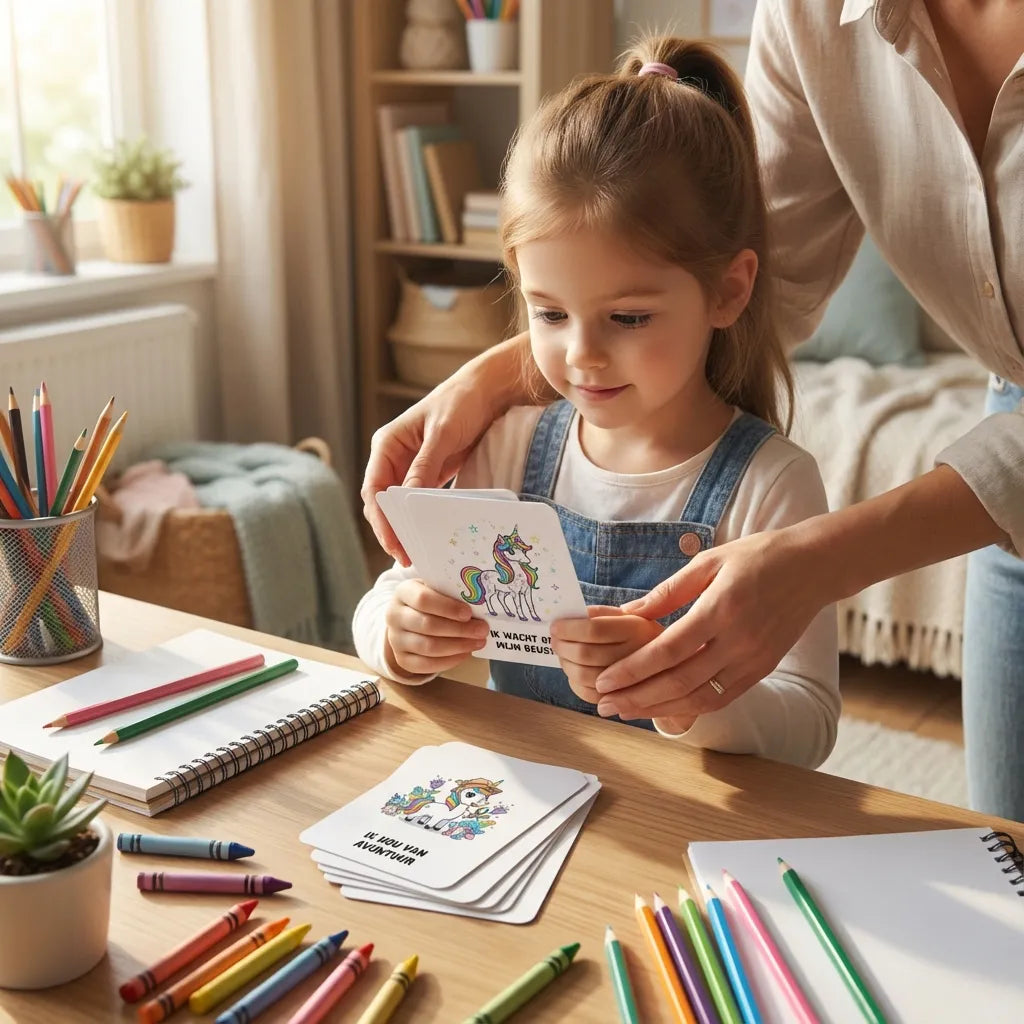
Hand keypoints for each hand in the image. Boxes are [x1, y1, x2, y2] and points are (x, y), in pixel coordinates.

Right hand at [361, 335, 540, 564]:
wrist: (486, 391)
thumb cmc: (460, 404)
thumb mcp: (442, 435)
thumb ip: (424, 466)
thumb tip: (407, 500)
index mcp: (387, 445)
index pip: (374, 489)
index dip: (380, 519)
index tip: (393, 542)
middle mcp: (392, 457)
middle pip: (382, 502)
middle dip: (390, 529)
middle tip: (405, 557)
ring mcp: (409, 466)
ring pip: (399, 505)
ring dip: (404, 527)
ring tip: (415, 554)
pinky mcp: (428, 472)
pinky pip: (418, 501)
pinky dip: (420, 519)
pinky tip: (428, 536)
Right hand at [385, 579, 489, 677]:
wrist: (408, 618)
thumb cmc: (429, 600)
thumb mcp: (436, 589)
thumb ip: (451, 593)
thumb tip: (478, 602)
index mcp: (403, 592)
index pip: (423, 599)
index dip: (448, 607)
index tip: (469, 613)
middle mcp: (394, 616)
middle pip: (428, 625)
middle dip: (459, 629)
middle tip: (482, 630)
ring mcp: (396, 639)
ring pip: (428, 647)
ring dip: (458, 646)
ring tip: (478, 642)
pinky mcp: (402, 659)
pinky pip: (426, 665)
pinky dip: (449, 661)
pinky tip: (465, 653)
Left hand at [550, 606, 663, 707]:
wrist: (674, 666)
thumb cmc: (640, 636)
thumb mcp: (628, 616)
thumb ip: (601, 613)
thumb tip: (569, 616)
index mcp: (638, 628)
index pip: (594, 628)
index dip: (568, 628)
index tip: (555, 626)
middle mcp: (639, 655)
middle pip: (586, 654)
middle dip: (562, 647)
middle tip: (554, 641)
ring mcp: (634, 682)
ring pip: (585, 677)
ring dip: (566, 665)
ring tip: (562, 655)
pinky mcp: (628, 702)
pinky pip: (591, 696)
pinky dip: (575, 683)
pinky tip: (575, 673)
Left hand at [593, 528, 831, 720]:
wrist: (815, 566)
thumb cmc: (758, 556)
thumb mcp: (709, 561)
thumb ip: (667, 591)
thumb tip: (626, 612)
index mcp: (721, 608)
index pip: (669, 650)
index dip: (633, 670)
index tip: (605, 680)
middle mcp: (739, 641)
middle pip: (680, 681)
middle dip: (637, 697)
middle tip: (605, 705)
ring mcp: (754, 660)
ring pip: (700, 697)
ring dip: (659, 708)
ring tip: (626, 711)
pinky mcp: (763, 669)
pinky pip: (722, 697)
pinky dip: (690, 707)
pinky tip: (664, 708)